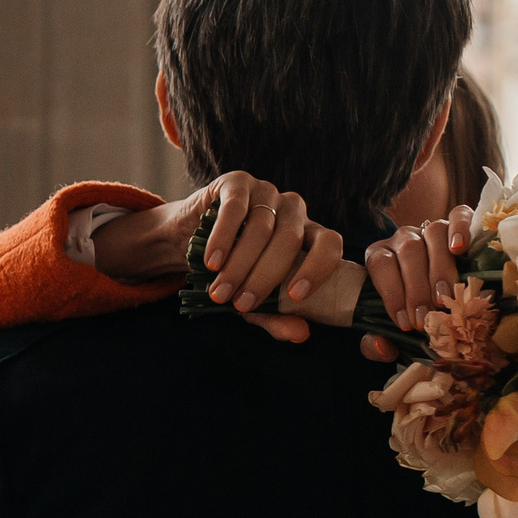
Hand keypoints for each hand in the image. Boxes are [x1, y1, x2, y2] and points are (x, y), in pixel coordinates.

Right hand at [94, 172, 343, 311]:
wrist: (186, 240)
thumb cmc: (230, 270)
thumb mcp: (253, 299)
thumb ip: (277, 316)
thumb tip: (302, 334)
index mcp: (308, 236)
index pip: (330, 244)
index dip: (318, 268)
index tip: (295, 296)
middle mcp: (293, 210)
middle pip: (289, 240)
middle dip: (264, 277)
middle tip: (240, 303)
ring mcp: (266, 192)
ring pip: (261, 227)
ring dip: (239, 263)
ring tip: (219, 290)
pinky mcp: (237, 182)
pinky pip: (235, 208)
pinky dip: (223, 237)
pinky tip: (212, 261)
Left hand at [360, 218, 460, 360]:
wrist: (436, 286)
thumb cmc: (412, 310)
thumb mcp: (392, 326)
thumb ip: (377, 341)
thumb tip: (380, 347)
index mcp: (379, 256)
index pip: (380, 265)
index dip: (392, 293)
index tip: (405, 323)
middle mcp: (402, 238)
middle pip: (408, 252)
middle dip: (417, 289)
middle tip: (426, 317)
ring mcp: (429, 226)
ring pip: (432, 234)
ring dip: (439, 268)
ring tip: (445, 297)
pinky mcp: (456, 220)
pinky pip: (458, 215)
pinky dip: (460, 229)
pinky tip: (461, 250)